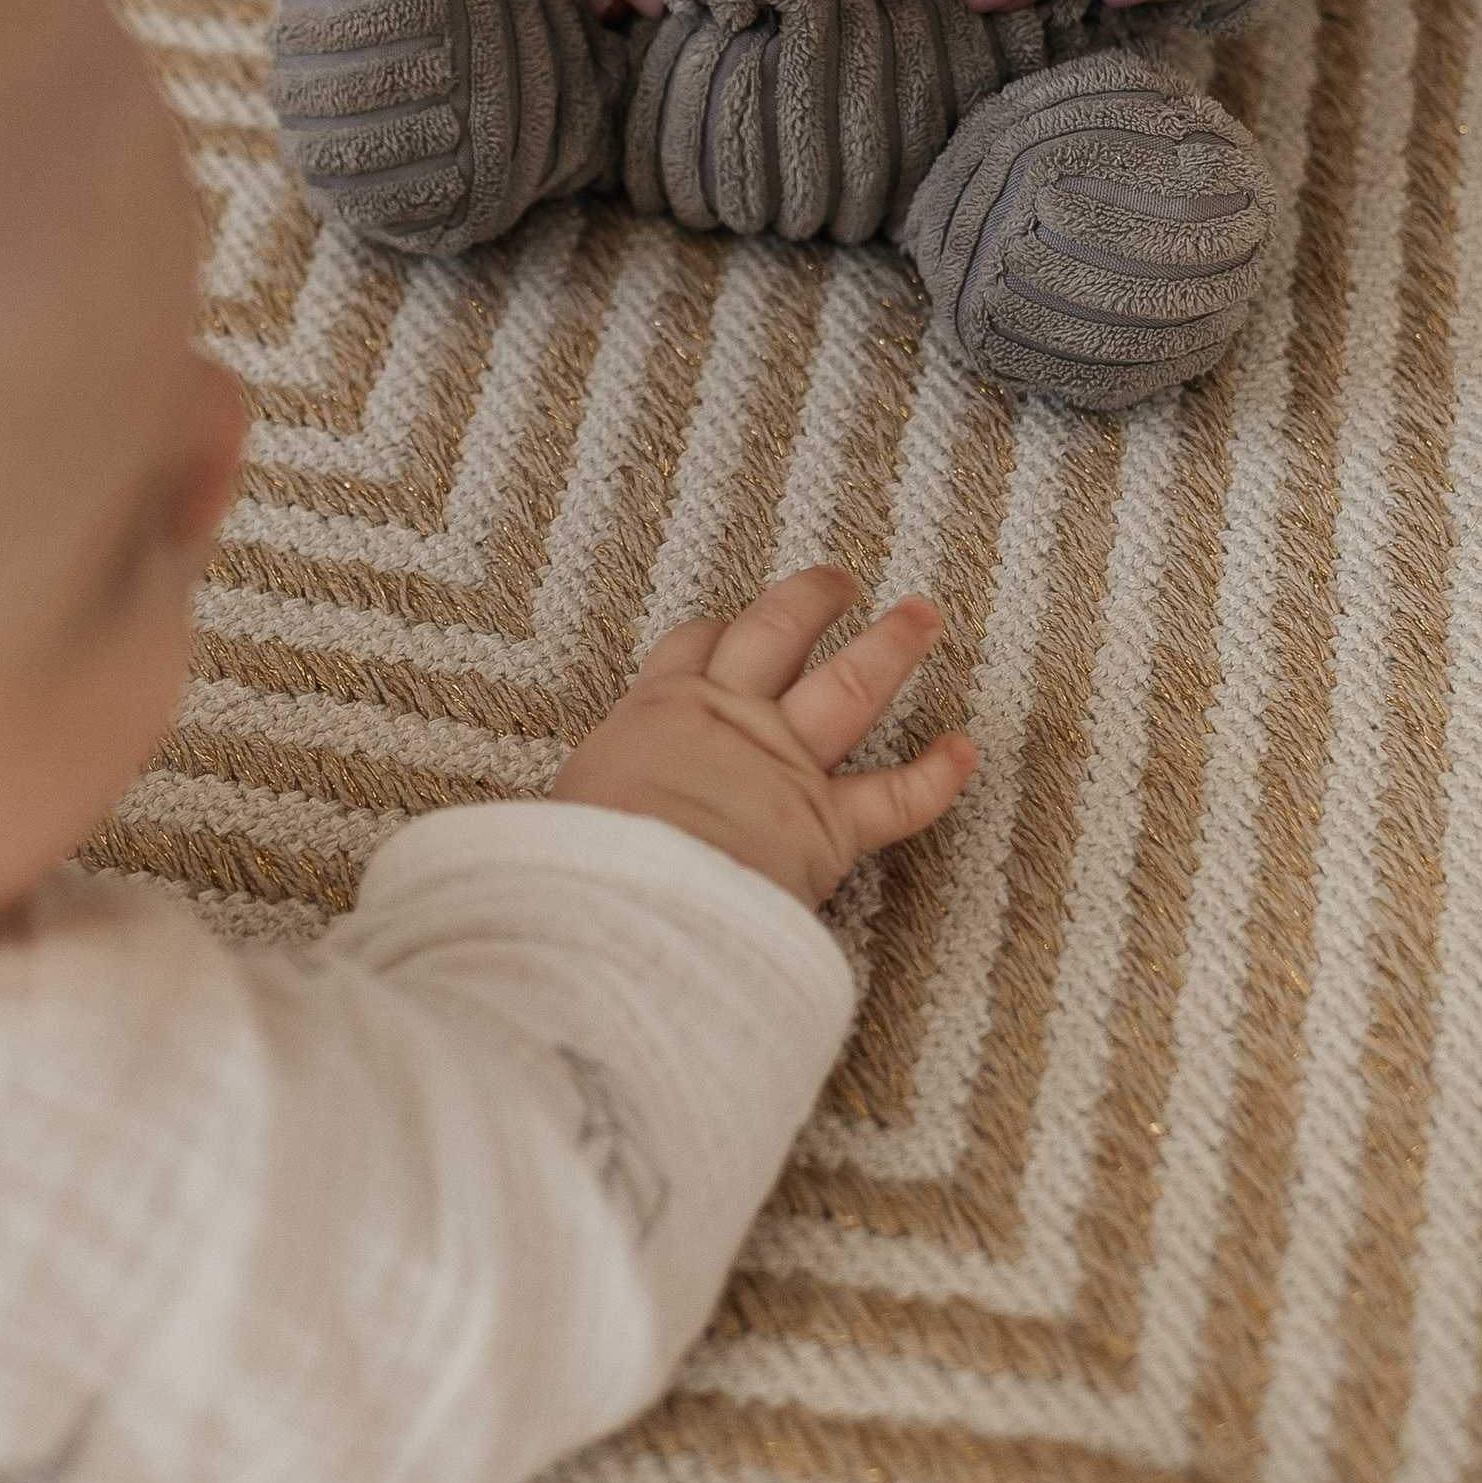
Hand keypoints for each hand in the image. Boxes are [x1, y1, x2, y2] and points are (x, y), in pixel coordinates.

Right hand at [551, 566, 967, 908]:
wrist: (623, 902)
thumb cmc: (575, 866)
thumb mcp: (554, 817)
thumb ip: (567, 812)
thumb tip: (514, 847)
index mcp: (656, 714)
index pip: (692, 650)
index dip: (718, 632)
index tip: (732, 624)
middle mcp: (727, 721)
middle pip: (778, 635)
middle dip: (812, 601)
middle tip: (840, 580)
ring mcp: (783, 766)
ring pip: (850, 686)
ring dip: (891, 644)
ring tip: (922, 614)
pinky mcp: (827, 825)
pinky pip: (898, 795)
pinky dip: (938, 774)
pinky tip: (966, 749)